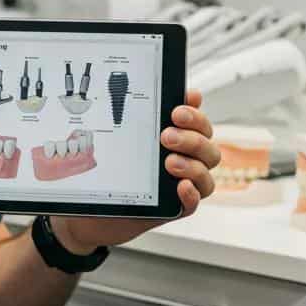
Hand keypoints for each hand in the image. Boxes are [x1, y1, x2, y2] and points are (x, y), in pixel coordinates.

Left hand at [52, 90, 219, 254]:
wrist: (96, 205)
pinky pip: (192, 203)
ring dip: (192, 166)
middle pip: (208, 150)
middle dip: (191, 140)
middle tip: (166, 136)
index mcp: (179, 141)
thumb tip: (165, 97)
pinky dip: (191, 194)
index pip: (201, 126)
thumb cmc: (116, 168)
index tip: (177, 112)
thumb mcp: (127, 138)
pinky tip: (180, 186)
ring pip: (206, 176)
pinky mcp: (174, 208)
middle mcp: (186, 162)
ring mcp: (181, 185)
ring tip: (169, 163)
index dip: (196, 117)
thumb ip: (148, 117)